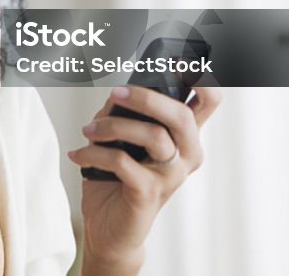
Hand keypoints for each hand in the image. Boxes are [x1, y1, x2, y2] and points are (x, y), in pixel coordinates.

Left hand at [66, 85, 222, 274]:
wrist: (110, 229)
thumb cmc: (119, 179)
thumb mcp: (124, 139)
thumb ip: (126, 114)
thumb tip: (116, 96)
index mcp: (185, 137)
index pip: (209, 101)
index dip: (203, 78)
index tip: (181, 60)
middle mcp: (187, 155)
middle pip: (181, 115)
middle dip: (145, 97)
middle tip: (114, 93)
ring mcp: (171, 175)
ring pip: (153, 136)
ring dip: (112, 126)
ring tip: (88, 130)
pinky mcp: (150, 193)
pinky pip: (123, 161)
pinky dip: (95, 152)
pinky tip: (79, 154)